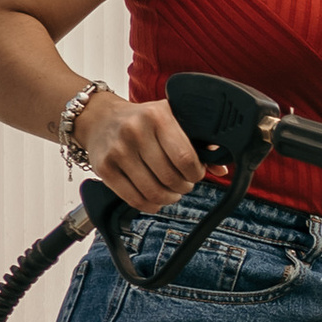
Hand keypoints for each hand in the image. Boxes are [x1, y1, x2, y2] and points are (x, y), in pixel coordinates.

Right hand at [78, 89, 204, 214]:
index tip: (196, 174)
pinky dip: (150, 205)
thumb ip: (197, 140)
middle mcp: (135, 131)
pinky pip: (134, 199)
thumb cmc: (141, 120)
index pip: (185, 158)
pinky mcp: (105, 169)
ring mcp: (118, 151)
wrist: (100, 118)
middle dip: (183, 187)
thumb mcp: (170, 118)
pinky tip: (154, 198)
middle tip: (183, 184)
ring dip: (168, 198)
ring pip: (153, 192)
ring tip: (171, 192)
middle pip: (170, 178)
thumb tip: (221, 168)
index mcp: (158, 116)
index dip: (196, 173)